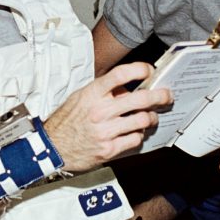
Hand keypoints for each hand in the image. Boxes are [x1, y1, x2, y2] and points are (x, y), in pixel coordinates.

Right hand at [44, 62, 171, 172]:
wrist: (52, 148)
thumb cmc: (67, 121)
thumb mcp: (81, 97)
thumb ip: (104, 91)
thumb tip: (128, 89)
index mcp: (92, 94)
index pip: (120, 74)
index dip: (140, 69)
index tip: (149, 70)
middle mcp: (100, 111)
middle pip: (141, 99)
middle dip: (160, 95)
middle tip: (166, 95)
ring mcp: (106, 131)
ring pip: (143, 120)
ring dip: (151, 117)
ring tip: (151, 116)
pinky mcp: (109, 149)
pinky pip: (135, 139)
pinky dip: (139, 135)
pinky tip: (135, 132)